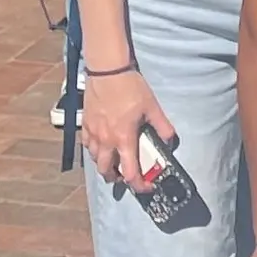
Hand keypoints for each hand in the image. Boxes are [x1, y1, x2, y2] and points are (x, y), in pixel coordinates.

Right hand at [79, 68, 176, 191]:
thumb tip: (171, 140)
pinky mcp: (85, 123)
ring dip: (104, 165)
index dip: (138, 185)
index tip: (146, 186)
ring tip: (113, 162)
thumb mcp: (152, 107)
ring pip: (94, 159)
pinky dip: (94, 150)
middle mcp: (106, 140)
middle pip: (106, 171)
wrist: (107, 70)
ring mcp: (93, 132)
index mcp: (124, 139)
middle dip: (116, 178)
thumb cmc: (130, 87)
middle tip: (126, 176)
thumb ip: (163, 126)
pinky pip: (87, 145)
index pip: (130, 172)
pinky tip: (101, 145)